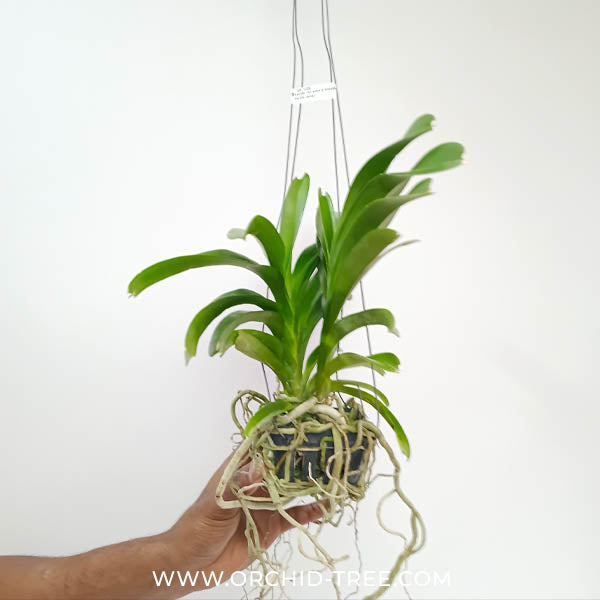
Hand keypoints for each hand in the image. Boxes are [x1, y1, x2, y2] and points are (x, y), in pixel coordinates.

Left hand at [169, 452, 323, 585]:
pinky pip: (294, 516)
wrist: (192, 565)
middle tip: (325, 452)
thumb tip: (261, 467)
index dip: (280, 437)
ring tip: (329, 477)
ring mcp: (264, 504)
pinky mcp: (271, 525)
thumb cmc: (196, 528)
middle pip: (281, 467)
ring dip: (309, 484)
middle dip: (301, 460)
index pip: (262, 447)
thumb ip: (237, 485)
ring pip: (291, 489)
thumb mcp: (215, 503)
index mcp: (238, 470)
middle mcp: (255, 483)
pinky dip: (310, 512)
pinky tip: (324, 508)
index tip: (302, 429)